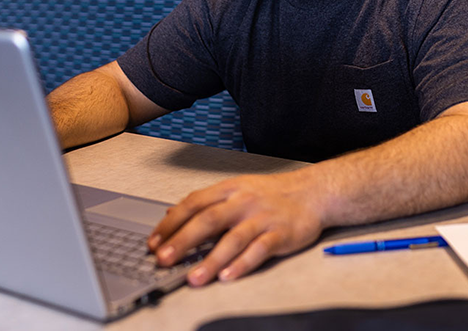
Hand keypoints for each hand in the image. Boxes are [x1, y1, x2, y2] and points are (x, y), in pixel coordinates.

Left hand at [147, 171, 324, 285]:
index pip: (193, 204)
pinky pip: (259, 250)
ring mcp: (262, 217)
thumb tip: (172, 212)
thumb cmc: (272, 193)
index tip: (153, 242)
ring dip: (211, 260)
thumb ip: (206, 201)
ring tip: (194, 278)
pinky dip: (243, 264)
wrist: (313, 192)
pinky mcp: (280, 234)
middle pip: (208, 220)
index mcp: (229, 189)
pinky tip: (228, 276)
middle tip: (163, 259)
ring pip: (232, 239)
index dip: (171, 223)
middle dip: (183, 241)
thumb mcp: (236, 189)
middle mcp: (243, 202)